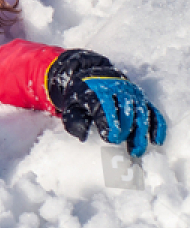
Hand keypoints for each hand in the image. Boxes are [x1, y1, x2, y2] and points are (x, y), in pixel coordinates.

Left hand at [47, 50, 166, 157]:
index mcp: (97, 90)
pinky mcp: (142, 98)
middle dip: (124, 130)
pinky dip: (157, 126)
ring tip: (136, 151)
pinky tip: (156, 141)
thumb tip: (83, 137)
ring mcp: (132, 93)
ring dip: (141, 134)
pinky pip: (153, 112)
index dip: (109, 124)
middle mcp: (118, 89)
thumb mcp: (71, 105)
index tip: (110, 139)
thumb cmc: (81, 96)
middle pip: (126, 111)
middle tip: (120, 146)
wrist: (93, 75)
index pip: (105, 107)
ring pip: (141, 113)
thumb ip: (75, 121)